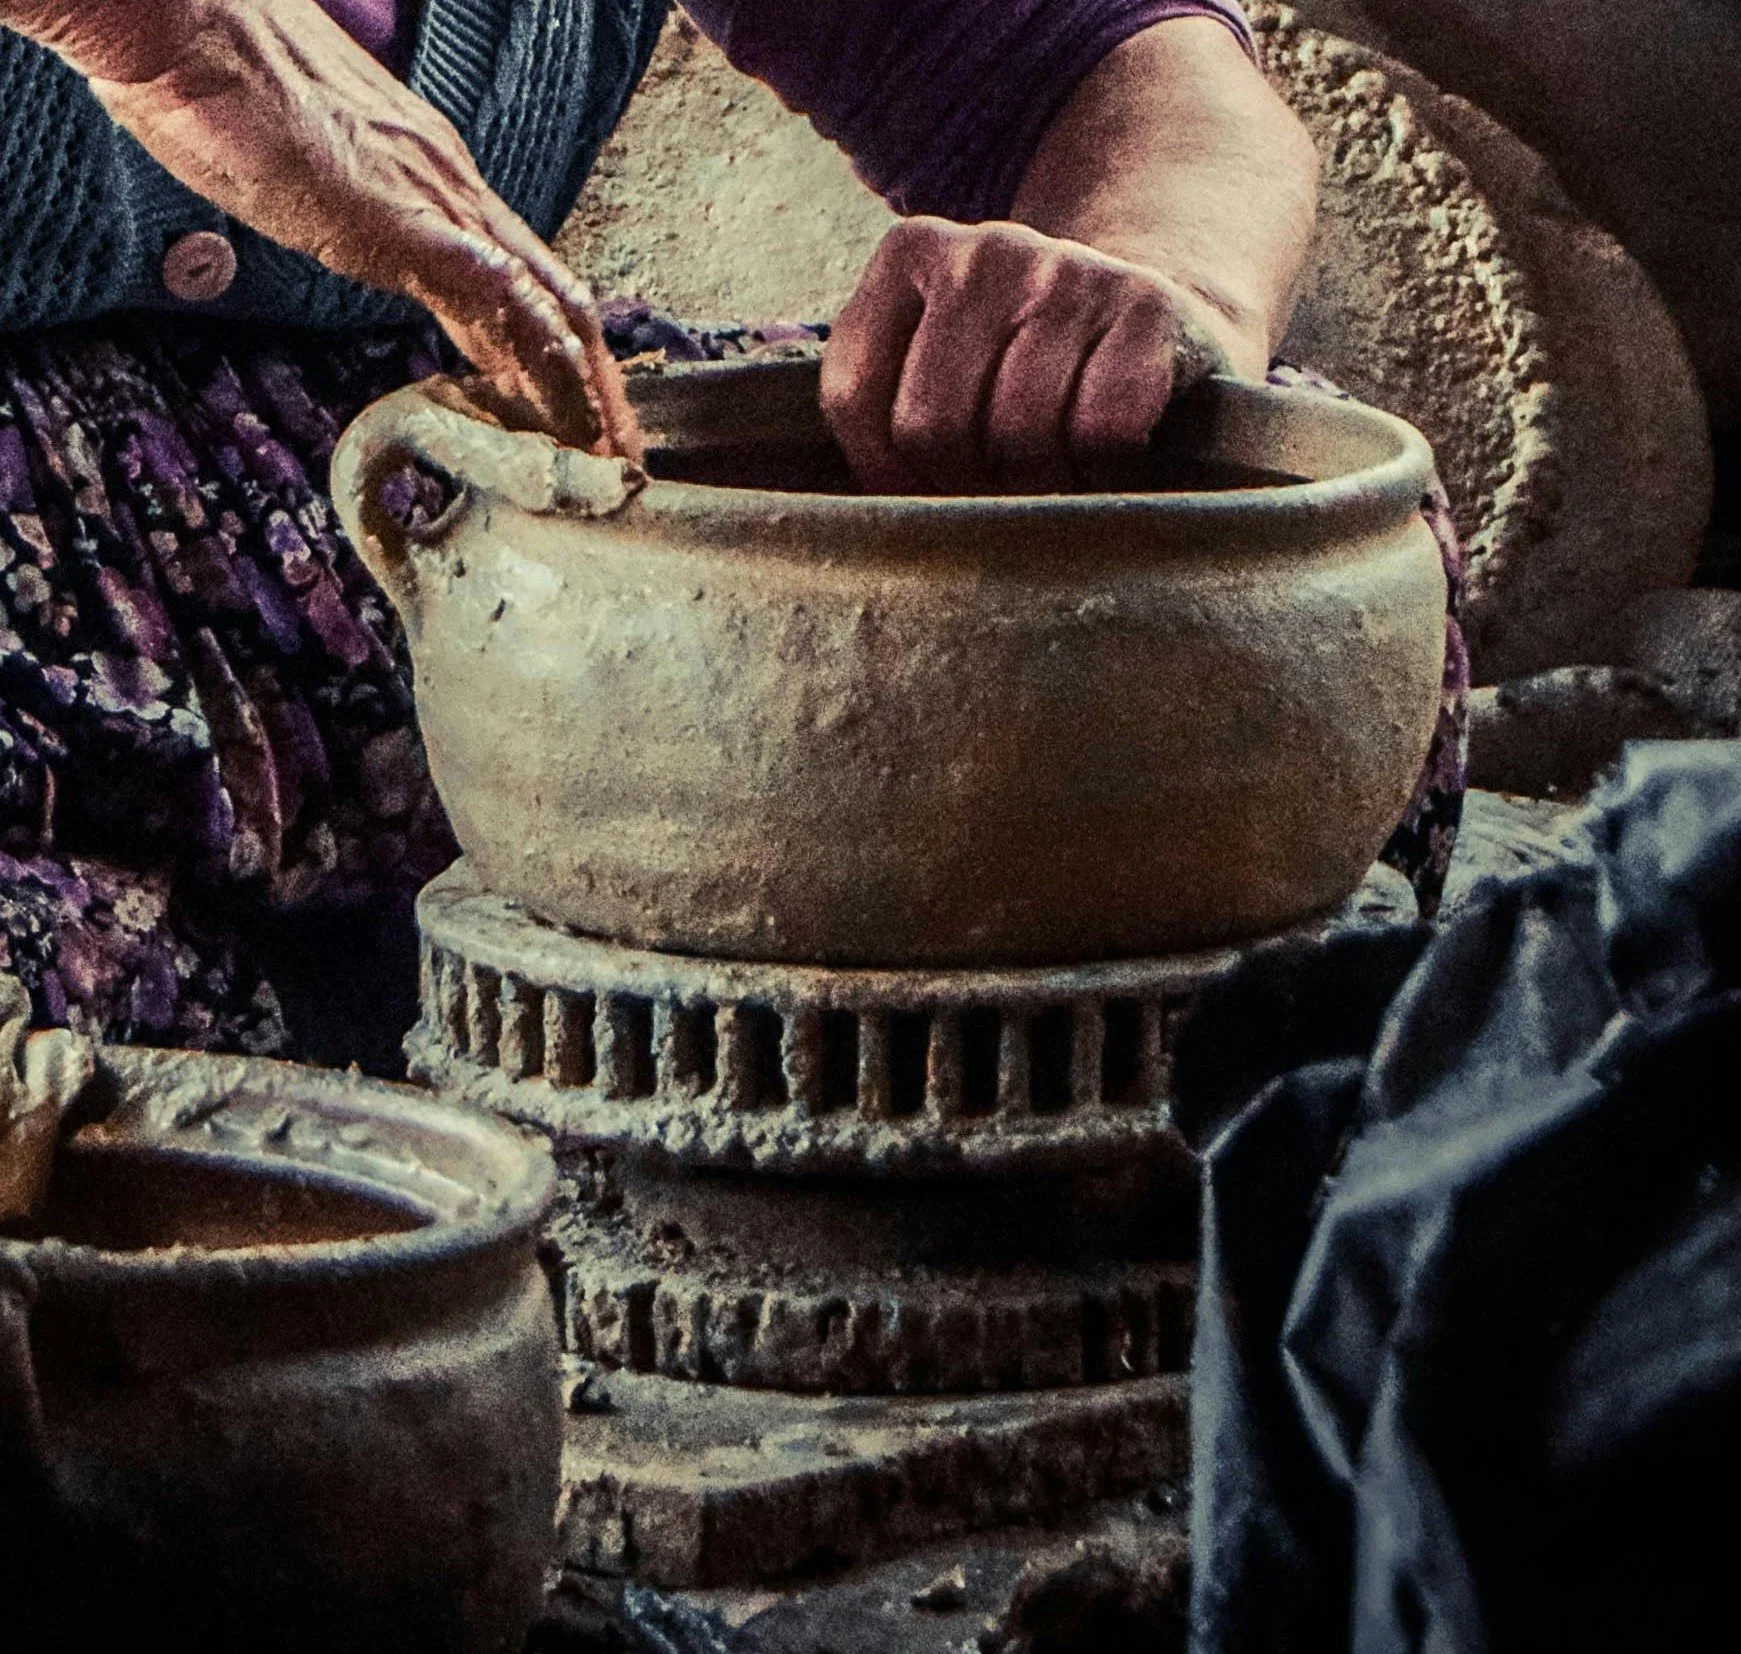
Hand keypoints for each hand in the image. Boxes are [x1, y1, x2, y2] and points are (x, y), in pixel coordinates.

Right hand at [16, 0, 637, 454]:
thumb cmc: (220, 90)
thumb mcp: (308, 178)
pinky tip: (560, 406)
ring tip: (602, 457)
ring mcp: (438, 205)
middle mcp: (456, 193)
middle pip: (558, 305)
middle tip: (614, 459)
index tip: (578, 420)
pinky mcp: (406, 222)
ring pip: (546, 309)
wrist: (179, 26)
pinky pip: (496, 293)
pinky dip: (538, 358)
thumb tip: (352, 242)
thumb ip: (348, 216)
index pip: (524, 286)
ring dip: (582, 391)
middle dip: (594, 389)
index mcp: (435, 185)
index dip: (560, 358)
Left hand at [820, 216, 1239, 495]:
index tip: (930, 488)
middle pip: (931, 425)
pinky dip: (1103, 466)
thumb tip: (873, 518)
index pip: (854, 397)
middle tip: (998, 493)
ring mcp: (1071, 269)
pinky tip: (1105, 460)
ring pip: (1018, 432)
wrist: (1164, 321)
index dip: (889, 474)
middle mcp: (986, 249)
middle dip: (964, 484)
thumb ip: (882, 411)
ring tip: (1052, 478)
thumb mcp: (938, 367)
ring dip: (1038, 484)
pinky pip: (1102, 427)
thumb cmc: (1026, 373)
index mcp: (910, 254)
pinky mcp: (1149, 306)